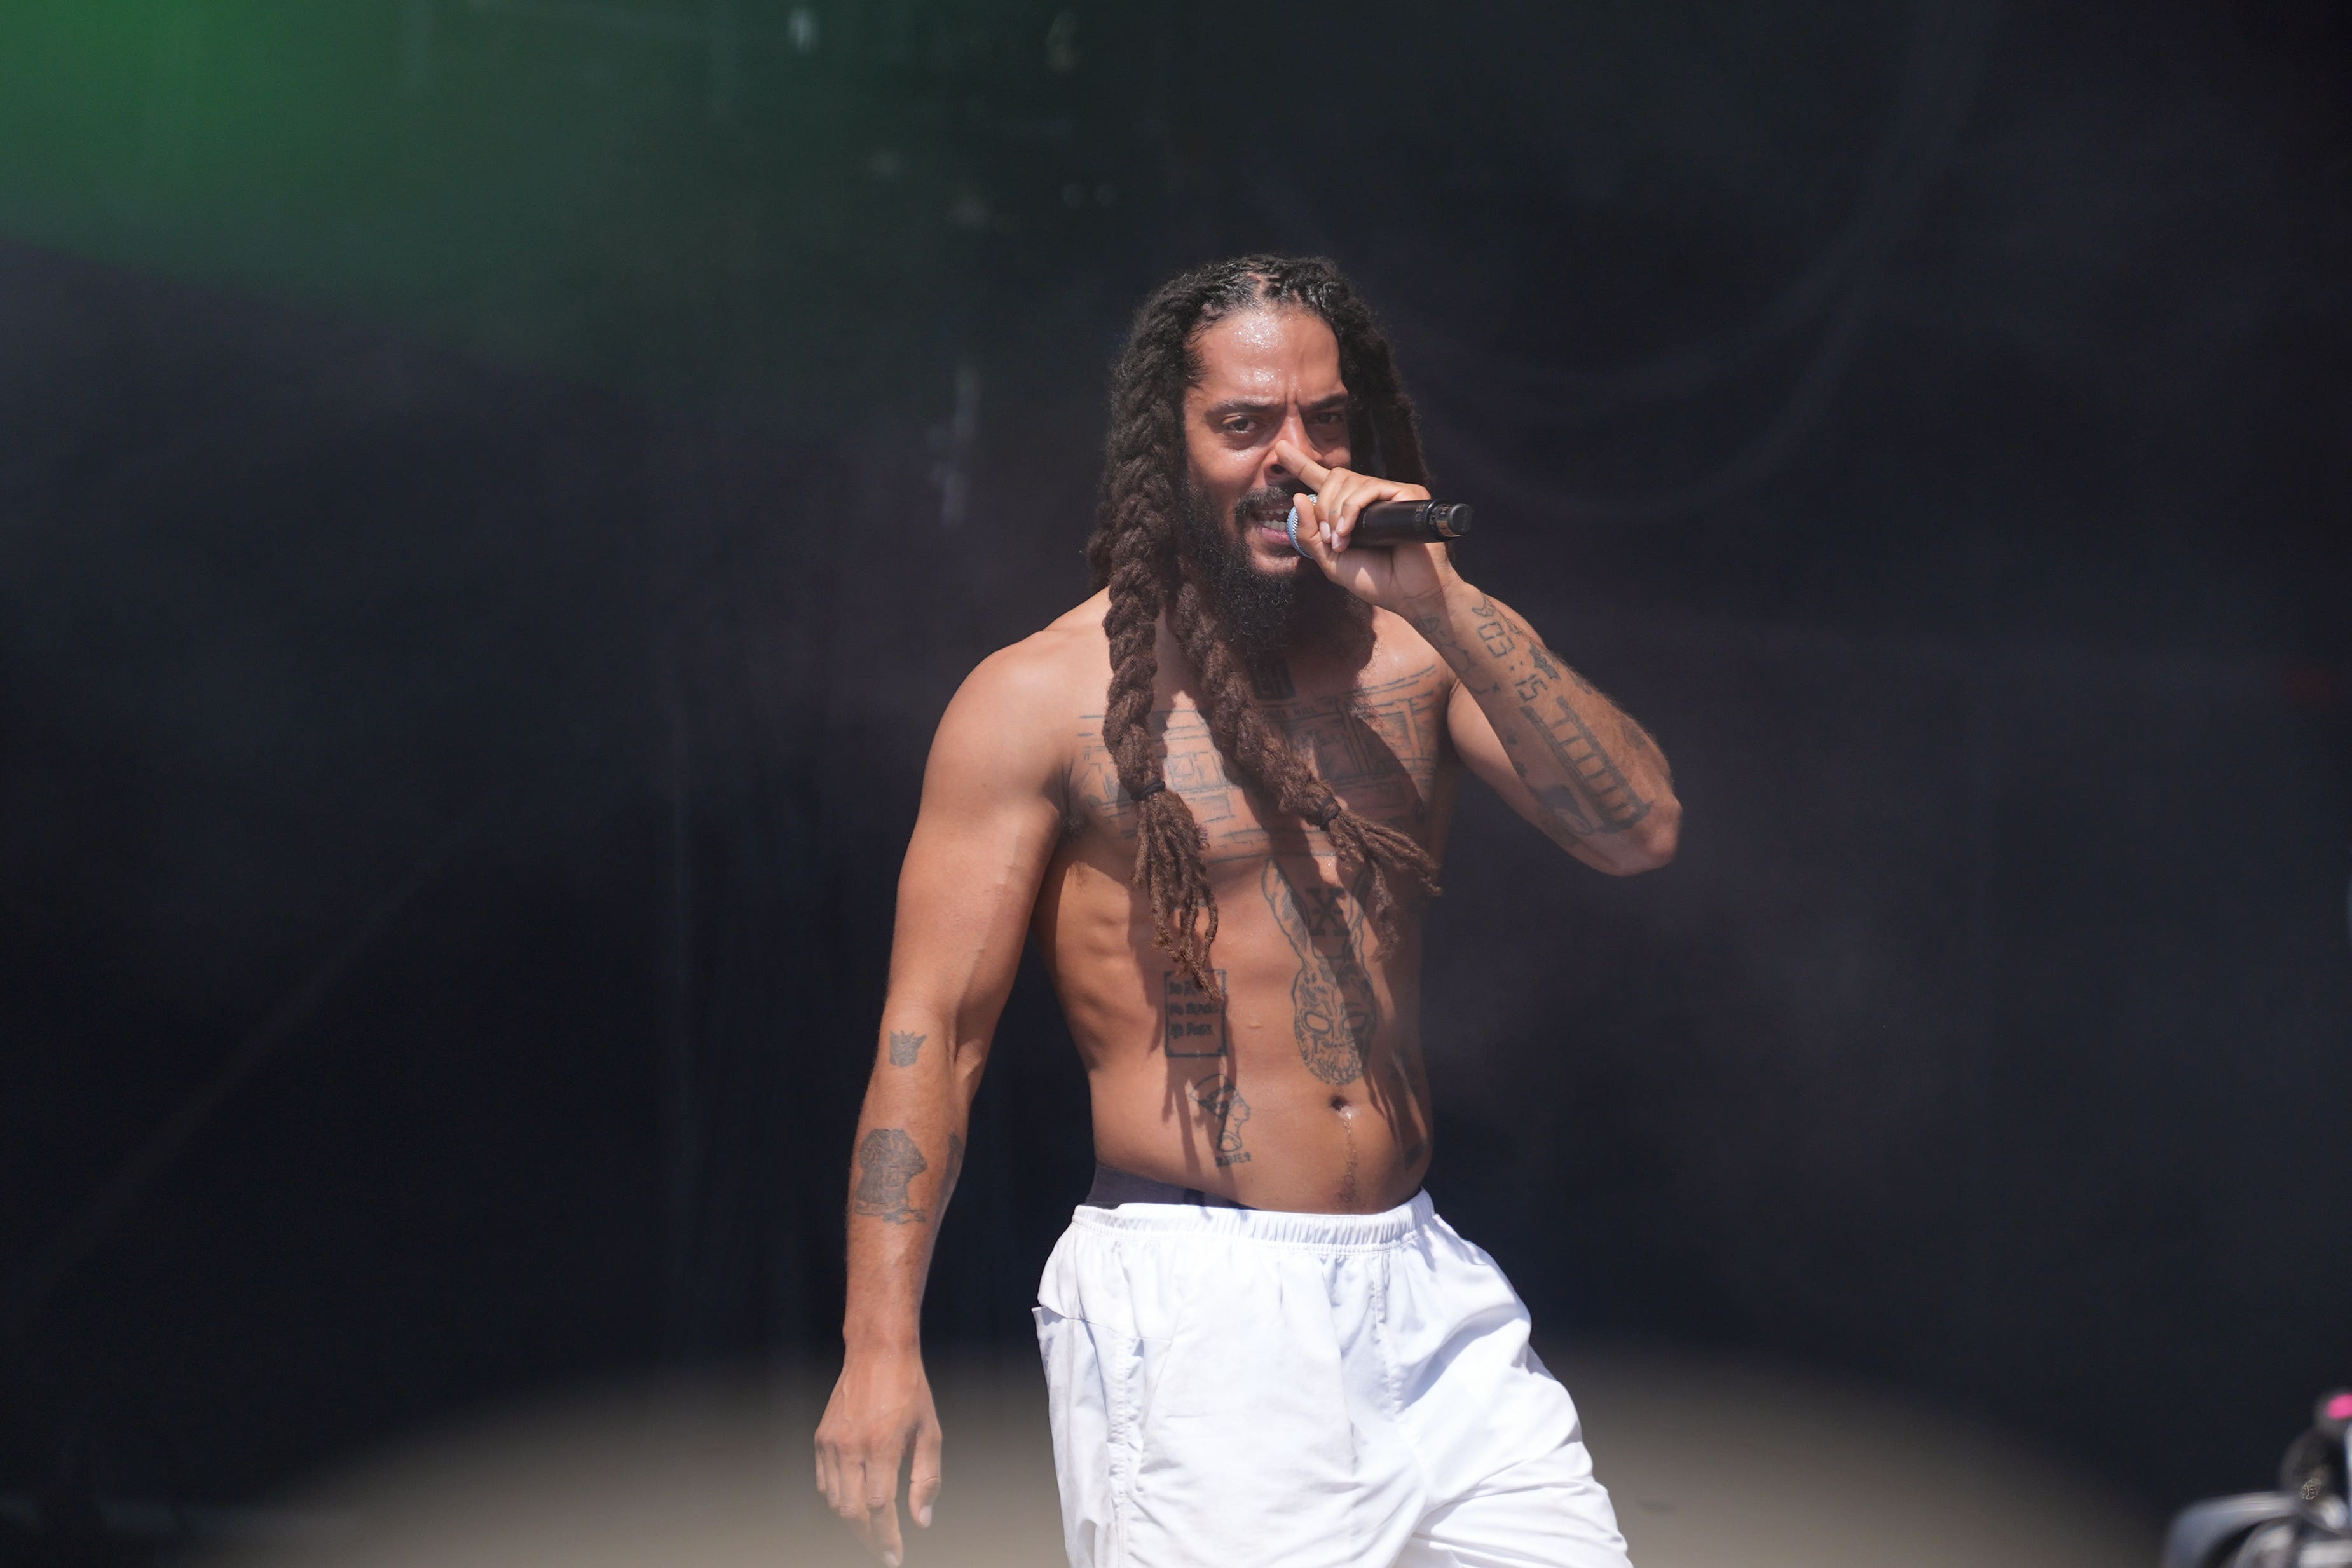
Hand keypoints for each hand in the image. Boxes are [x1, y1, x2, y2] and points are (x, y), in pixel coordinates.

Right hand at [815, 1350, 942, 1565]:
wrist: (878, 1352)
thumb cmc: (911, 1391)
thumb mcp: (931, 1432)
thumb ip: (927, 1479)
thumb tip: (921, 1521)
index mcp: (882, 1446)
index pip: (879, 1507)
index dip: (886, 1538)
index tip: (894, 1557)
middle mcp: (851, 1447)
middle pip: (852, 1512)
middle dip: (868, 1538)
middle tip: (884, 1549)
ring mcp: (831, 1443)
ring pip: (834, 1501)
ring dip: (853, 1521)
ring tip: (874, 1528)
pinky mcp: (821, 1439)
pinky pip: (824, 1483)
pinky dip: (839, 1500)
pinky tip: (856, 1502)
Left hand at [1275, 438, 1460, 611]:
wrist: (1407, 595)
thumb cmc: (1373, 580)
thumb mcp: (1329, 561)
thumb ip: (1309, 534)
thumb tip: (1299, 497)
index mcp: (1350, 511)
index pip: (1323, 480)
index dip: (1302, 464)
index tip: (1280, 449)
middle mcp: (1369, 498)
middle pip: (1334, 478)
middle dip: (1322, 508)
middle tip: (1328, 538)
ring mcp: (1389, 494)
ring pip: (1349, 483)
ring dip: (1336, 514)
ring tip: (1342, 542)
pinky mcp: (1407, 494)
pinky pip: (1370, 488)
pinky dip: (1351, 510)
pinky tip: (1348, 532)